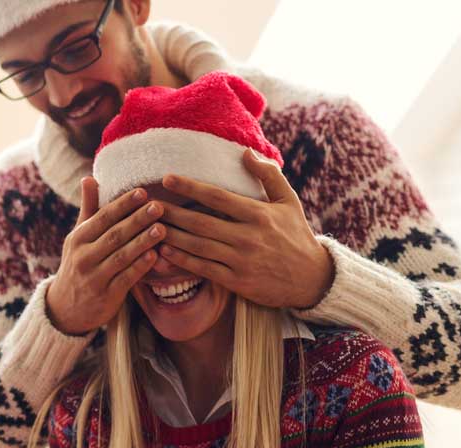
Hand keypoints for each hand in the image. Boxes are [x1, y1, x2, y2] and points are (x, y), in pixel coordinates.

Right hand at [45, 177, 166, 334]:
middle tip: (159, 206)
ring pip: (121, 256)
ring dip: (142, 242)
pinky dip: (140, 267)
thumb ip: (88, 209)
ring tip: (162, 229)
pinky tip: (155, 256)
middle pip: (114, 235)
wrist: (64, 308)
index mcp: (78, 238)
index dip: (123, 204)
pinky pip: (125, 279)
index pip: (103, 217)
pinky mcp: (105, 296)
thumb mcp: (78, 237)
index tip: (143, 192)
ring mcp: (94, 277)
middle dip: (137, 220)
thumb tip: (89, 178)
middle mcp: (83, 256)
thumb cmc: (78, 264)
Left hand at [155, 149, 333, 308]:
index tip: (167, 177)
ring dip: (171, 236)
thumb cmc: (296, 235)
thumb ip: (268, 175)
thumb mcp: (289, 201)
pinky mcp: (237, 282)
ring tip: (148, 226)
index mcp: (259, 214)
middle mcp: (248, 237)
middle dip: (172, 212)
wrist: (312, 279)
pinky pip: (203, 270)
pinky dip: (182, 261)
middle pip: (201, 222)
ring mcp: (241, 261)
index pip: (217, 196)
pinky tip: (163, 252)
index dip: (190, 186)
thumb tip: (245, 152)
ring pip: (198, 247)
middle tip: (147, 203)